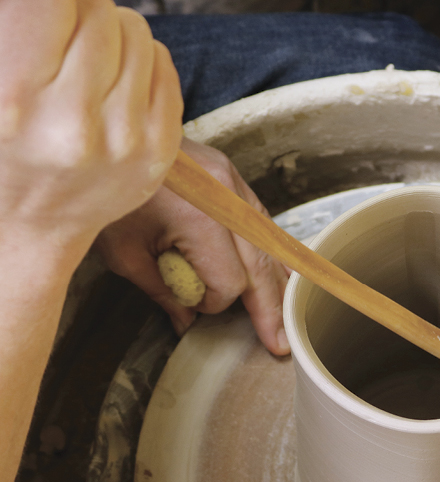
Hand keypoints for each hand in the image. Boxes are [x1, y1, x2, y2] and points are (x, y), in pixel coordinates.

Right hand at [0, 0, 182, 264]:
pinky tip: (114, 92)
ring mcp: (125, 141)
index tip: (29, 21)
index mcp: (13, 102)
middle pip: (98, 11)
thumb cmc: (0, 148)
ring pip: (136, 32)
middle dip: (75, 19)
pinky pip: (163, 64)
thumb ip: (7, 21)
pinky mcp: (160, 152)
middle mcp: (74, 125)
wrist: (29, 224)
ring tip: (87, 74)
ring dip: (111, 40)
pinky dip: (140, 65)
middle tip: (59, 52)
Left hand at [95, 138, 290, 354]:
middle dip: (270, 308)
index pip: (228, 281)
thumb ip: (161, 291)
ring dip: (277, 281)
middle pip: (261, 266)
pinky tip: (278, 272)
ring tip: (287, 314)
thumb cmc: (110, 195)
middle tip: (280, 342)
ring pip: (271, 243)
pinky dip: (270, 249)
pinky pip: (262, 220)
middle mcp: (227, 198)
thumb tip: (187, 321)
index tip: (193, 305)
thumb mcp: (124, 253)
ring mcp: (233, 182)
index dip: (214, 303)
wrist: (109, 139)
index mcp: (199, 219)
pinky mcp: (232, 175)